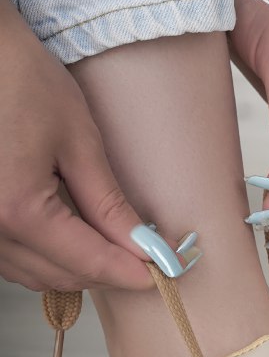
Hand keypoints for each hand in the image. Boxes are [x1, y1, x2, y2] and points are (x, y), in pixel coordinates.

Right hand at [0, 0, 152, 292]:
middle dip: (106, 271)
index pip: (86, 261)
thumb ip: (109, 204)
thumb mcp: (77, 141)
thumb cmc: (20, 80)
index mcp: (17, 210)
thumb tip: (142, 246)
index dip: (130, 271)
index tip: (164, 272)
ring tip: (116, 245)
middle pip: (59, 276)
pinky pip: (11, 258)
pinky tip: (74, 235)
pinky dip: (45, 256)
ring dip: (75, 268)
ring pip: (33, 274)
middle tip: (148, 256)